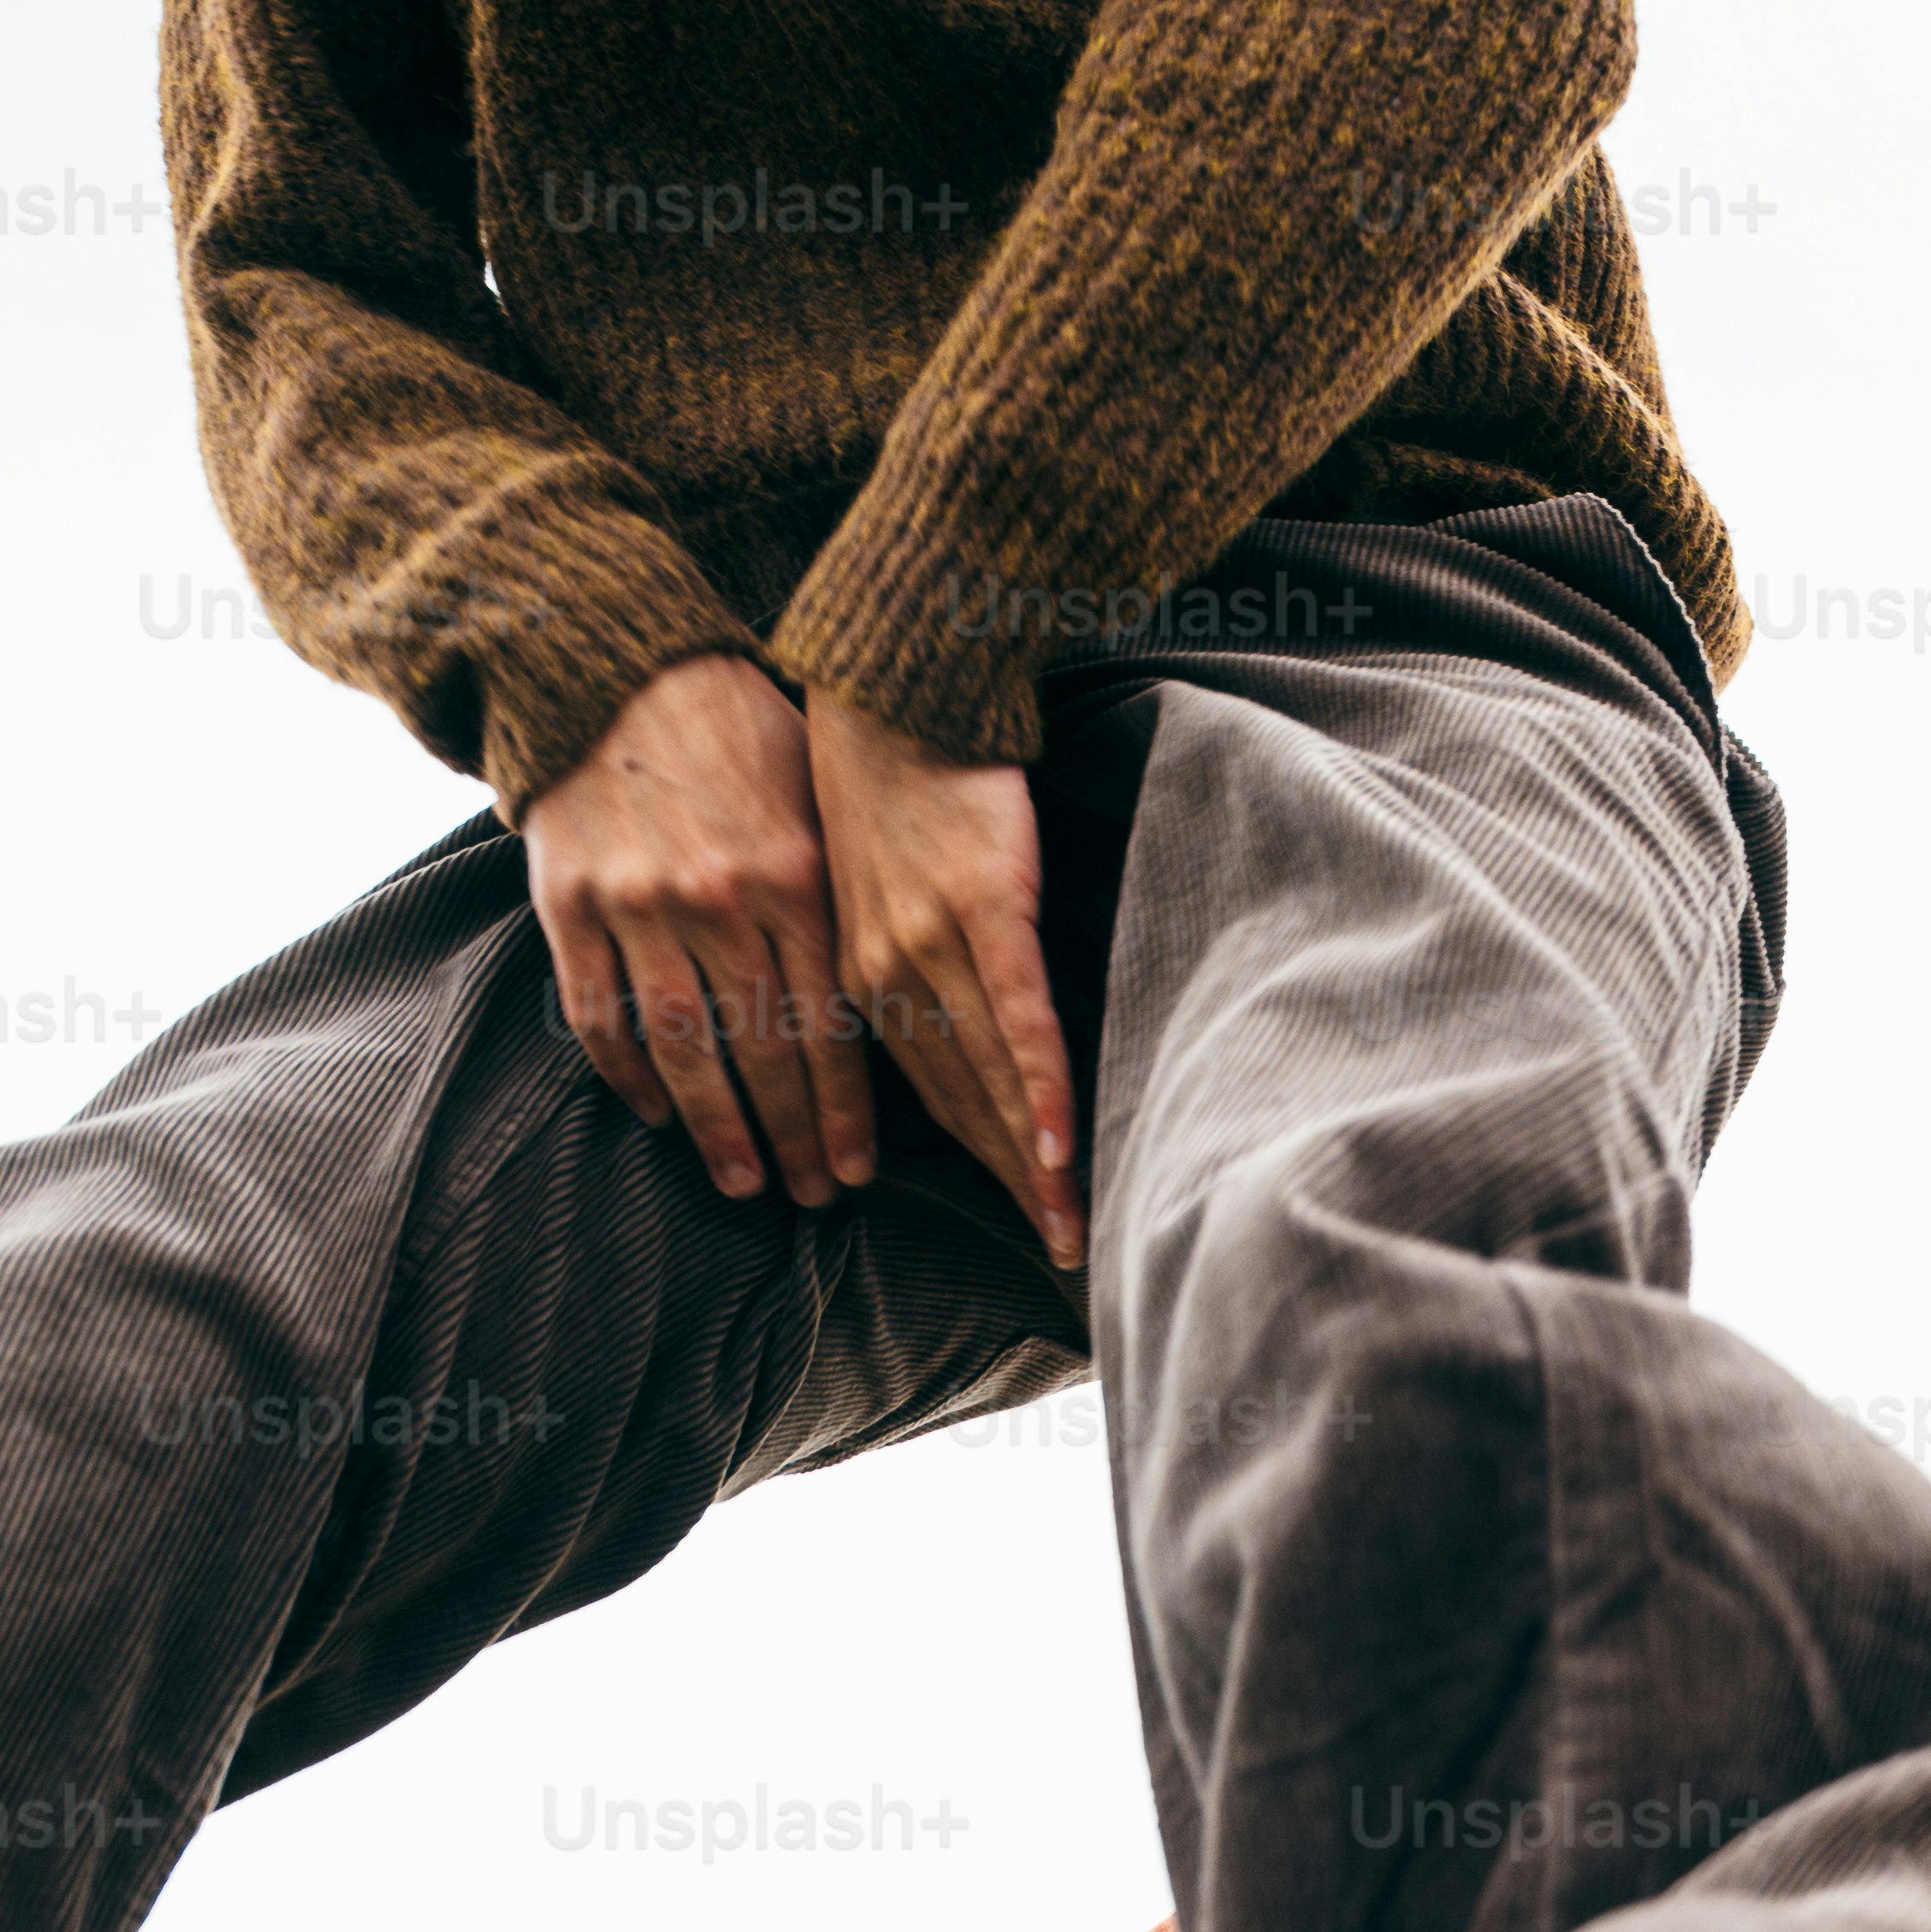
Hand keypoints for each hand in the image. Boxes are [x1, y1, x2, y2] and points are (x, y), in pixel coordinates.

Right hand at [525, 654, 865, 1208]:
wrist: (611, 668)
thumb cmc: (732, 734)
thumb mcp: (809, 796)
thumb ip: (837, 892)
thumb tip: (886, 993)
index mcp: (796, 876)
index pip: (830, 1020)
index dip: (844, 1108)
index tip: (857, 1169)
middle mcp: (723, 900)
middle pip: (764, 1049)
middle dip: (792, 1135)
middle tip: (811, 1195)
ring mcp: (641, 906)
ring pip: (683, 1048)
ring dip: (716, 1126)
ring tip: (742, 1179)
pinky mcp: (571, 905)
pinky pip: (600, 1016)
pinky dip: (630, 1076)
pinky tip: (658, 1113)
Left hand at [808, 691, 1083, 1274]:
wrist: (894, 679)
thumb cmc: (888, 770)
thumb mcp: (874, 877)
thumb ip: (905, 952)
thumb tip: (955, 1010)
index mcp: (861, 973)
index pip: (927, 1092)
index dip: (977, 1161)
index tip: (1015, 1216)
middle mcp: (889, 972)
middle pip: (965, 1102)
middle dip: (1013, 1185)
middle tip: (1057, 1252)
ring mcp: (935, 942)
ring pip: (990, 1076)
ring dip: (1032, 1161)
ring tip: (1068, 1224)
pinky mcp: (985, 904)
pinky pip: (1016, 1015)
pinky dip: (1039, 1085)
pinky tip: (1061, 1144)